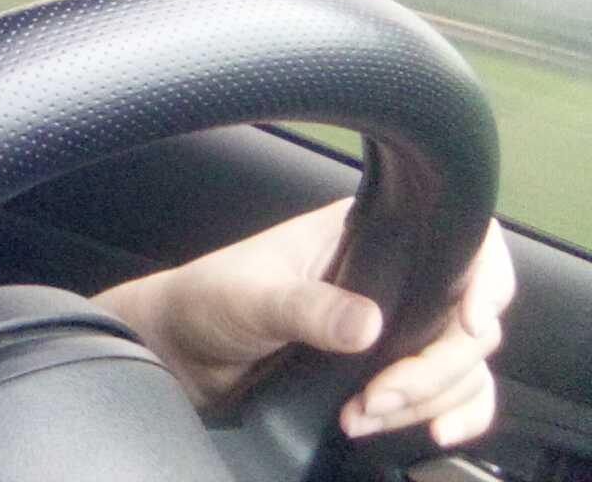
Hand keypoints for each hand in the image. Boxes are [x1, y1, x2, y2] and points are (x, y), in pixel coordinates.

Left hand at [93, 199, 515, 446]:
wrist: (183, 352)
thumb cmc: (208, 300)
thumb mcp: (251, 296)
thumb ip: (305, 308)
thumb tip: (367, 325)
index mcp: (366, 235)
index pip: (460, 240)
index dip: (484, 278)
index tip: (470, 324)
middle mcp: (392, 279)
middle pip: (467, 319)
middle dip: (436, 367)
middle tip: (380, 394)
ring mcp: (395, 328)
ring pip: (462, 365)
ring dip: (430, 399)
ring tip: (366, 414)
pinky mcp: (386, 372)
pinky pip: (450, 395)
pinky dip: (451, 415)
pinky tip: (430, 432)